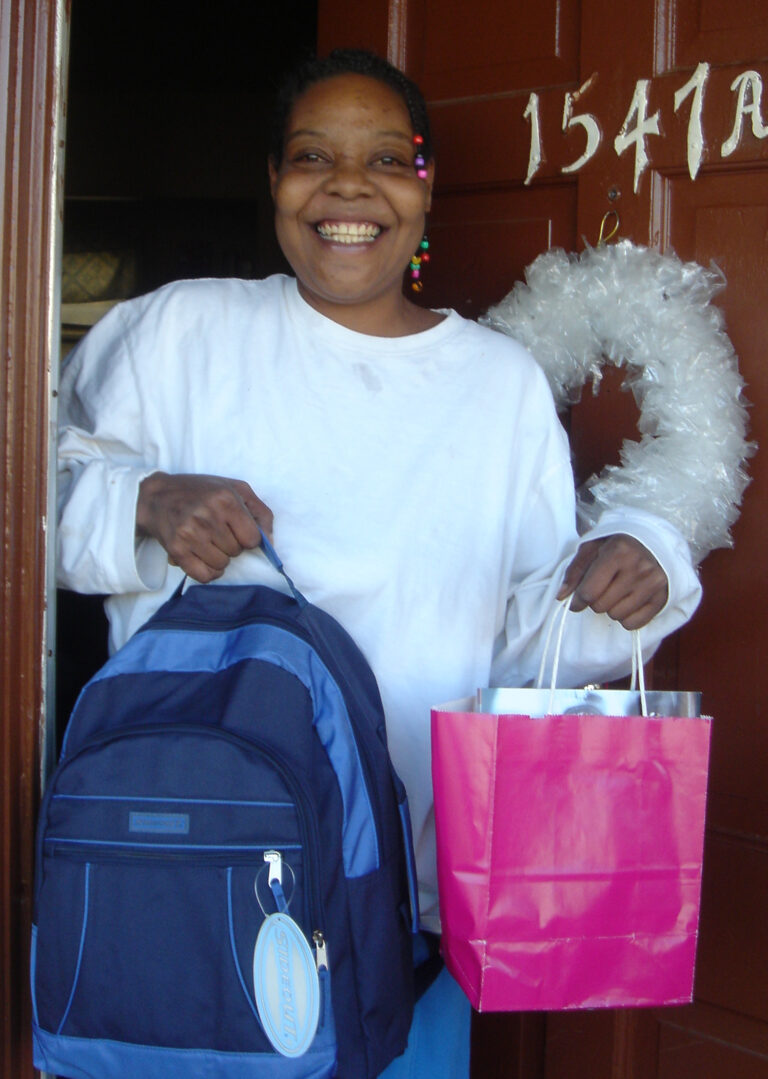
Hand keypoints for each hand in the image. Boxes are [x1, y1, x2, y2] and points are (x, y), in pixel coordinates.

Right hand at [136, 472, 273, 582]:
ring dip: (219, 558)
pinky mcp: (176, 550)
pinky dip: (208, 572)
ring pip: (221, 564)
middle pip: (237, 552)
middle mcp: (207, 517)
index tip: (237, 530)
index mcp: (225, 500)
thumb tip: (270, 542)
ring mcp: (190, 534)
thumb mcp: (236, 489)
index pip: (252, 539)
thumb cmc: (201, 491)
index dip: (248, 537)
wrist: (158, 496)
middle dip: (232, 545)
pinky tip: (203, 558)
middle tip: (218, 532)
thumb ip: (260, 513)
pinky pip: (204, 576)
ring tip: (209, 542)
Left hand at [557, 534, 667, 629]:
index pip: (589, 591)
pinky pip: (634, 623)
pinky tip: (627, 602)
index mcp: (618, 552)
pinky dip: (626, 617)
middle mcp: (639, 568)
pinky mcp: (662, 598)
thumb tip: (561, 596)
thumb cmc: (618, 544)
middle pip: (601, 606)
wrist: (654, 540)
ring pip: (616, 616)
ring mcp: (653, 584)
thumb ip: (574, 570)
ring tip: (616, 592)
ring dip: (610, 608)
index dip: (578, 600)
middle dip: (595, 601)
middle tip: (602, 589)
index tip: (576, 600)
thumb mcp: (592, 547)